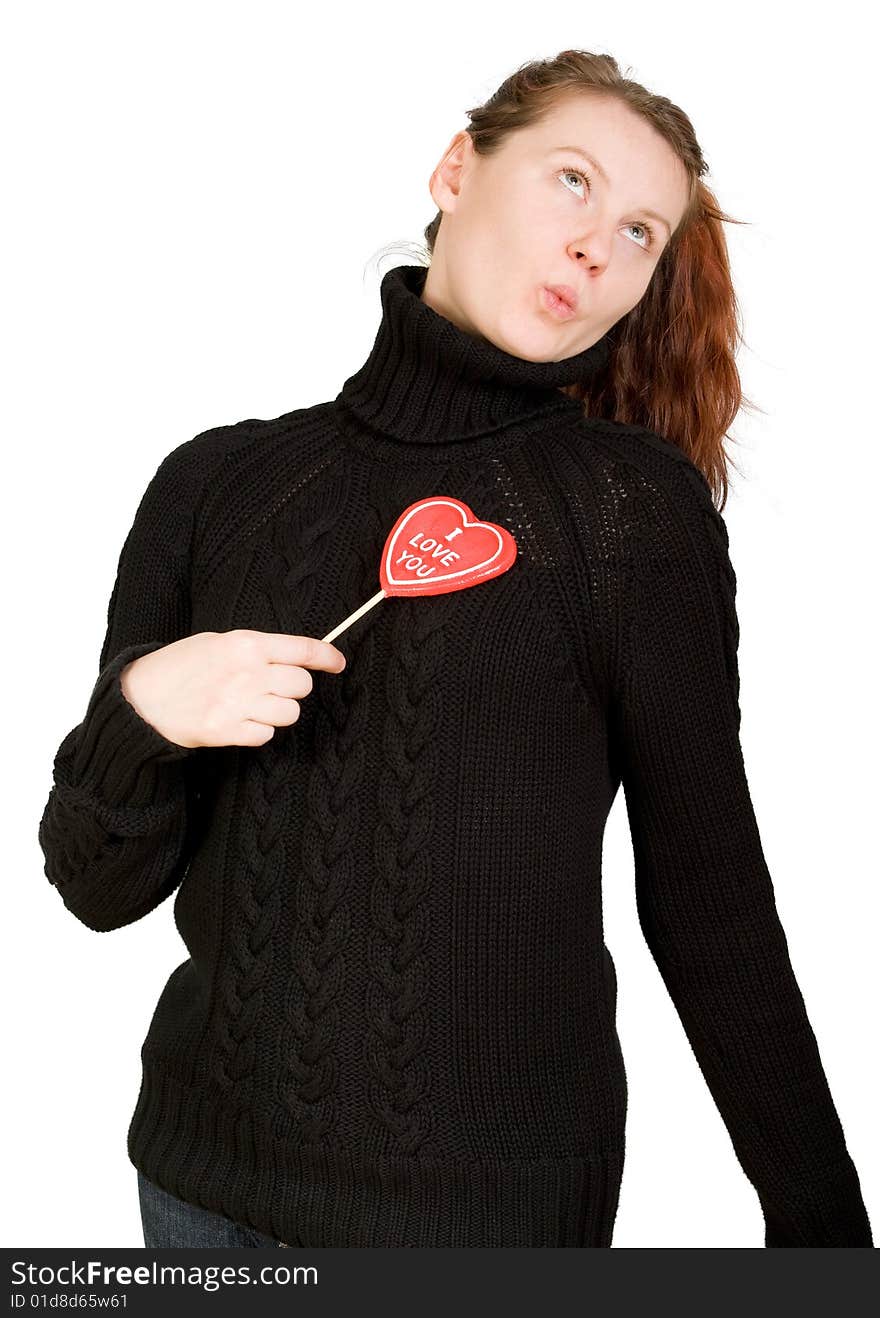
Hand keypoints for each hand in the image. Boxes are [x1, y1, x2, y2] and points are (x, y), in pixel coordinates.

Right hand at [119, 629, 346, 747]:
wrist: (140, 698)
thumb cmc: (178, 666)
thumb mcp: (216, 642)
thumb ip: (254, 648)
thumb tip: (291, 656)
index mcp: (245, 644)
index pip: (301, 649)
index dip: (326, 657)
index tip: (338, 663)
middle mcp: (247, 673)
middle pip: (302, 685)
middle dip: (294, 688)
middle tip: (273, 688)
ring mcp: (238, 704)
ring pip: (290, 713)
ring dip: (278, 712)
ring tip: (253, 706)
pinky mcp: (227, 731)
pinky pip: (267, 736)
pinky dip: (259, 732)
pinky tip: (239, 722)